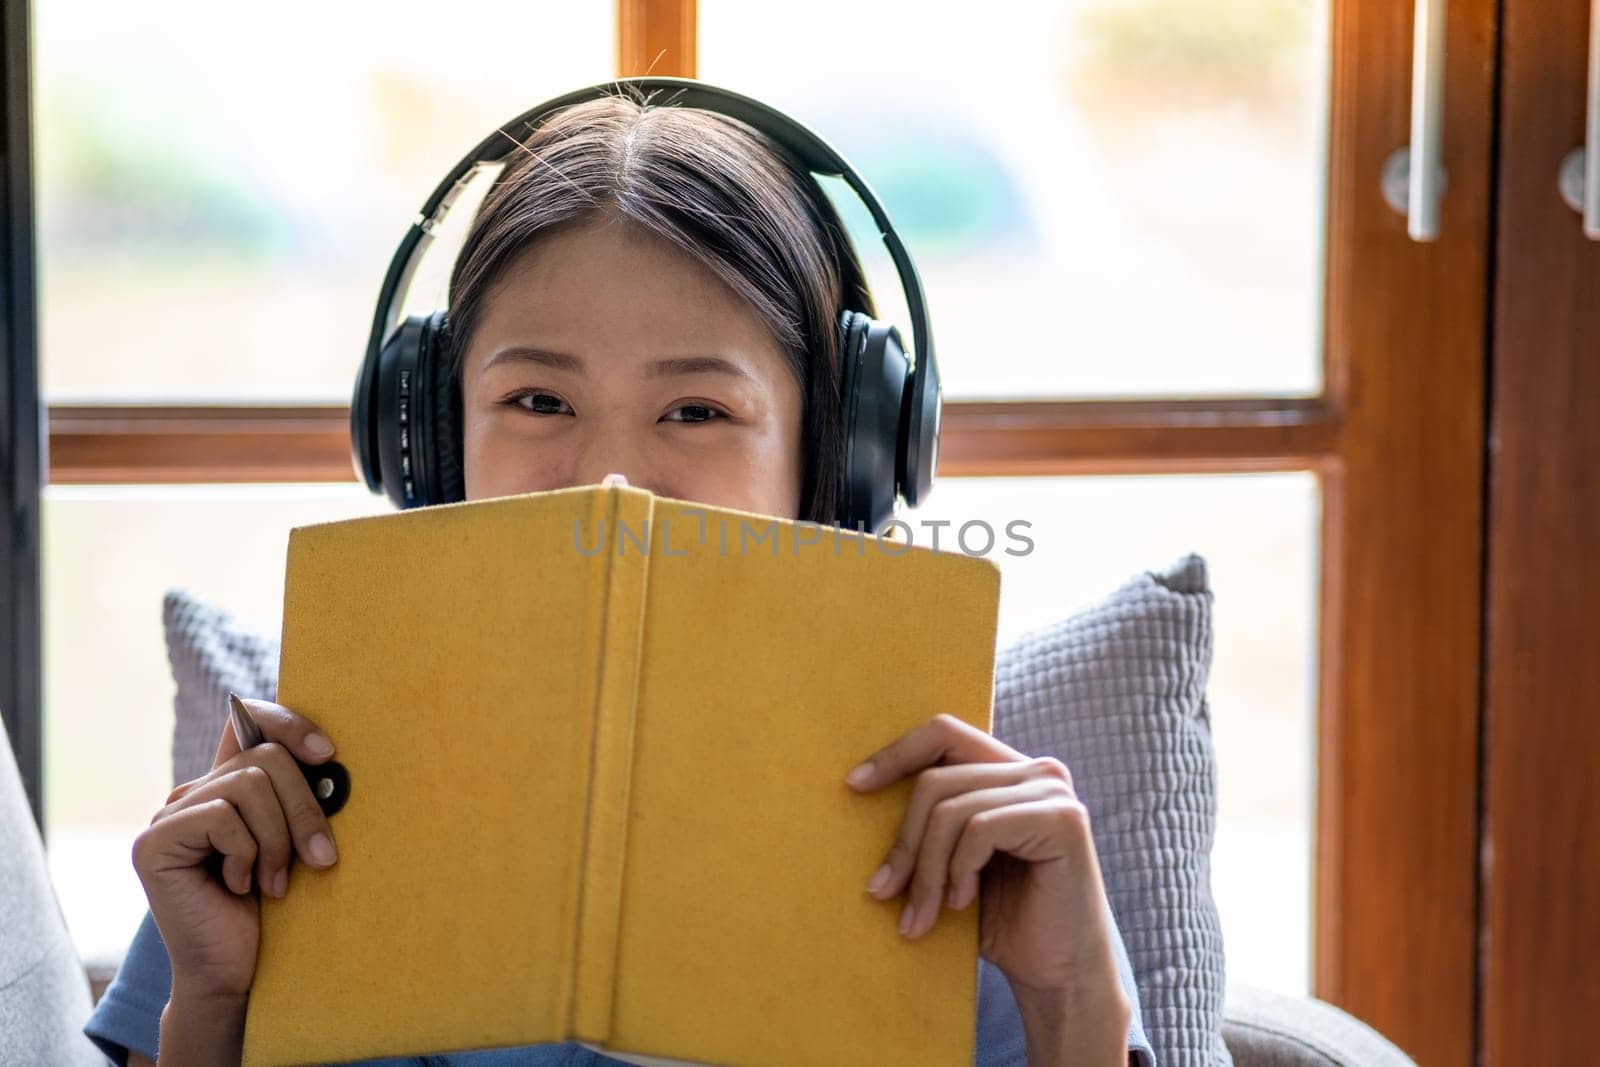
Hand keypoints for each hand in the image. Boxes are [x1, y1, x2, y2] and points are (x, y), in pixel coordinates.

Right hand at [131, 698, 339, 1002]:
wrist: (234, 972)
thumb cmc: (274, 908)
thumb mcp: (295, 840)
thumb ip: (296, 797)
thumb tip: (329, 757)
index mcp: (225, 785)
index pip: (247, 719)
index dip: (287, 722)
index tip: (328, 753)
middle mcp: (192, 792)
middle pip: (265, 757)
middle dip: (305, 808)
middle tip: (321, 858)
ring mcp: (168, 815)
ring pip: (249, 784)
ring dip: (279, 838)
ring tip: (276, 881)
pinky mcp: (154, 842)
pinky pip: (223, 818)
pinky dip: (248, 854)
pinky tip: (240, 888)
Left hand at [845, 714, 1129, 1061]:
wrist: (1057, 976)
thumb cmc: (1001, 920)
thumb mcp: (952, 863)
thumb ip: (929, 823)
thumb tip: (857, 788)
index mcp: (1010, 770)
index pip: (943, 733)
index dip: (895, 754)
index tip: (853, 786)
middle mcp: (1037, 770)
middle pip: (936, 780)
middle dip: (904, 843)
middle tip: (883, 892)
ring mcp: (1053, 793)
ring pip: (952, 810)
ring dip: (926, 870)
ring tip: (919, 915)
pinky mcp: (1063, 820)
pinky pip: (980, 829)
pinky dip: (959, 870)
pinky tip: (962, 903)